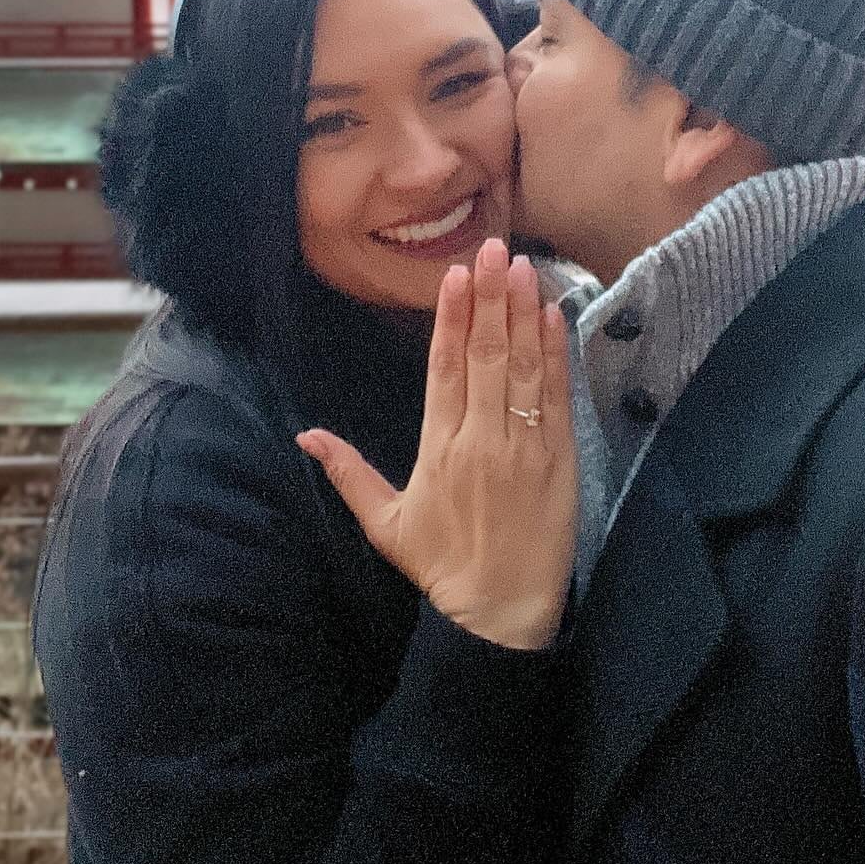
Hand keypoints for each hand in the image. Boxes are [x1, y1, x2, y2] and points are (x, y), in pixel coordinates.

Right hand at [297, 238, 576, 649]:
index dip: (450, 320)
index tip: (455, 276)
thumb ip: (348, 473)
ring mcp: (523, 446)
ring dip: (522, 313)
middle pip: (485, 356)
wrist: (499, 616)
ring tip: (522, 266)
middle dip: (489, 298)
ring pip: (521, 367)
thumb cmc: (441, 568)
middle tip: (492, 247)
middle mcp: (480, 439)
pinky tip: (550, 316)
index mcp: (438, 449)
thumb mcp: (385, 524)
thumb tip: (305, 437)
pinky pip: (555, 396)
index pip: (443, 370)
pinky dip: (554, 354)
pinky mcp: (559, 458)